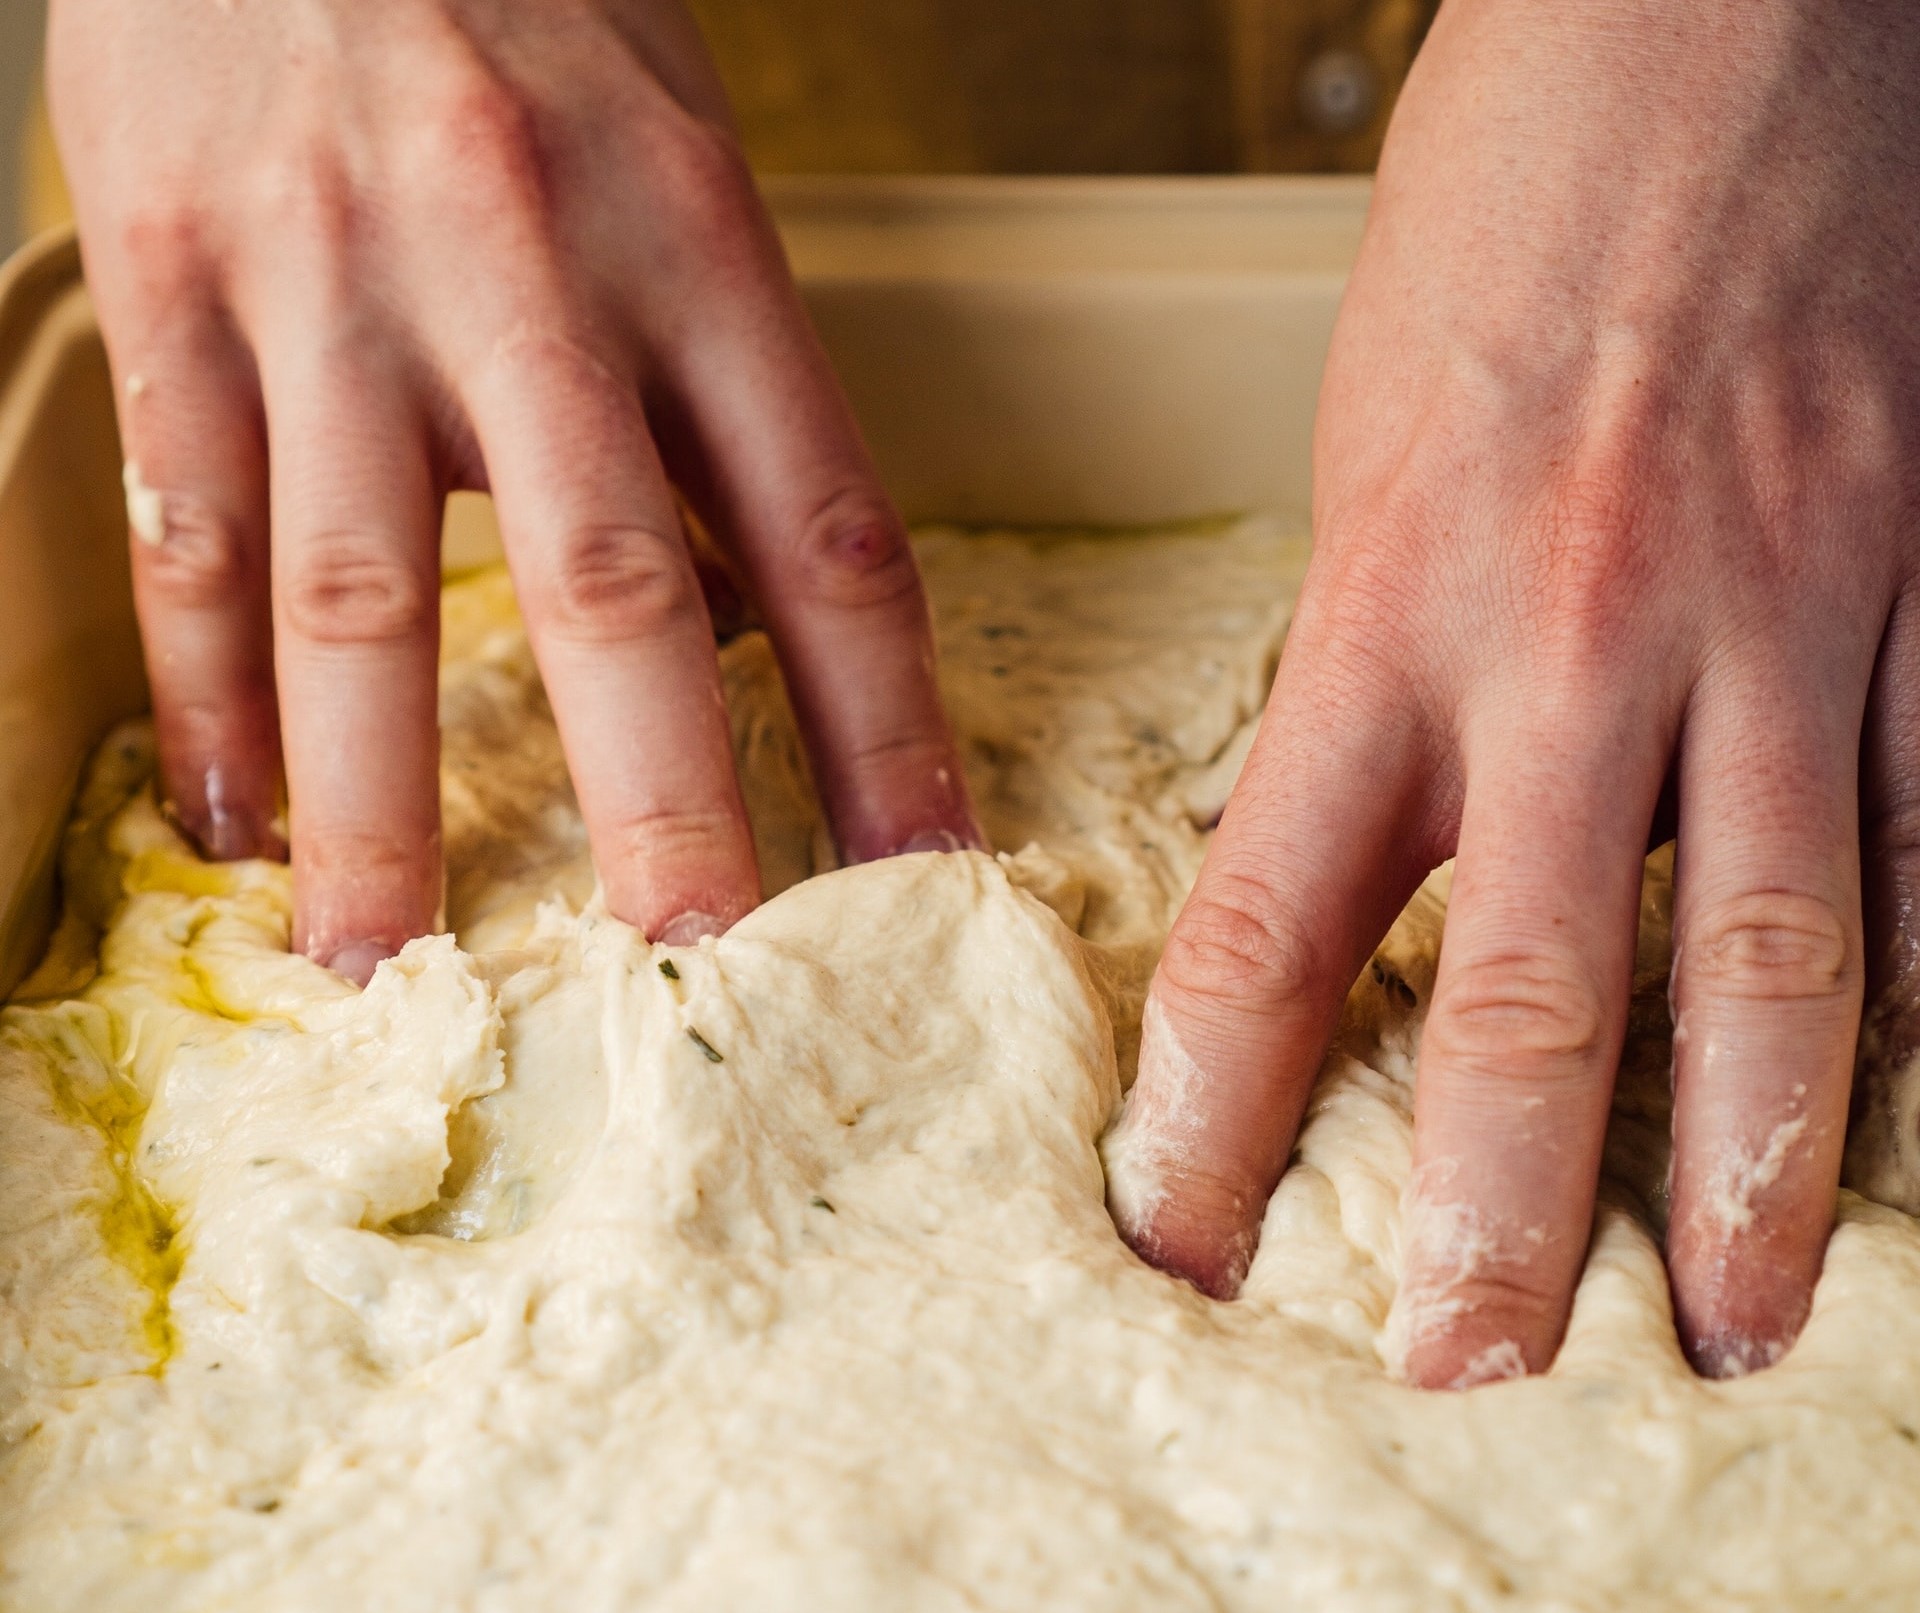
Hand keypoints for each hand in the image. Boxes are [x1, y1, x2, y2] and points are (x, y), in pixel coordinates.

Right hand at [49, 0, 976, 980]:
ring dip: (377, 804)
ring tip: (387, 967)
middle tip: (700, 974)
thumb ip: (720, 405)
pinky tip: (225, 820)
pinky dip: (205, 686)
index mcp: (698, 249)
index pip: (828, 530)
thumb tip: (764, 631)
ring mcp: (334, 278)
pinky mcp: (169, 276)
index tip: (927, 872)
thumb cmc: (528, 19)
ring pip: (355, 586)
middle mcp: (527, 270)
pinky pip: (189, 517)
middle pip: (607, 583)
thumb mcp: (683, 177)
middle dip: (661, 800)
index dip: (889, 719)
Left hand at [1106, 0, 1919, 1383]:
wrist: (1721, 18)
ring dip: (1747, 1169)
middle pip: (1523, 996)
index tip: (1173, 1234)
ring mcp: (1779, 626)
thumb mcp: (1368, 453)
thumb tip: (1360, 855)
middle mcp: (1579, 647)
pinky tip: (1899, 1101)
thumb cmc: (1512, 218)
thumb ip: (1375, 663)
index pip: (1270, 924)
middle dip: (1489, 1211)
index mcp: (1393, 608)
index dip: (1208, 1108)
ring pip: (1772, 957)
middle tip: (1465, 1369)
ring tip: (1724, 1325)